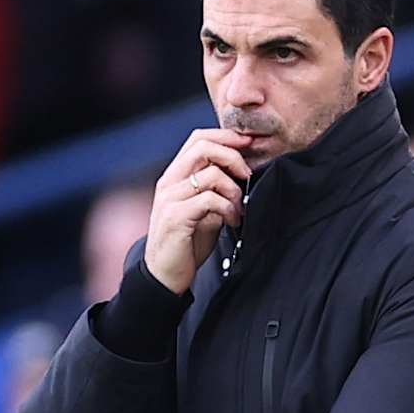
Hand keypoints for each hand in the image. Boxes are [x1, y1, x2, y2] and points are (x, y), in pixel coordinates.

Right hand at [145, 129, 252, 294]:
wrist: (165, 275)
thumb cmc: (187, 242)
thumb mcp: (204, 209)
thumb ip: (216, 189)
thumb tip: (243, 171)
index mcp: (175, 176)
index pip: (198, 138)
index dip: (226, 137)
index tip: (248, 144)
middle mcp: (169, 182)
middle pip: (203, 147)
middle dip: (233, 156)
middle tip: (247, 175)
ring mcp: (170, 199)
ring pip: (210, 173)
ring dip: (234, 190)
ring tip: (238, 208)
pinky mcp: (176, 217)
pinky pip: (210, 199)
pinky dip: (228, 208)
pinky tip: (232, 221)